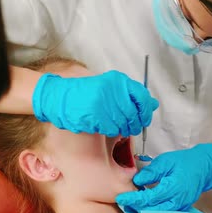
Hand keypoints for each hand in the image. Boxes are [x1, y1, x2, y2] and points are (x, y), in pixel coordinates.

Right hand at [33, 71, 158, 136]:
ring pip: (123, 123)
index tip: (143, 118)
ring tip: (113, 126)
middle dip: (134, 124)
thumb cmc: (84, 93)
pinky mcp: (96, 116)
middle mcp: (113, 90)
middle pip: (134, 114)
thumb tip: (152, 104)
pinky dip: (110, 131)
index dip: (145, 111)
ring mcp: (104, 104)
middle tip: (129, 127)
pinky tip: (104, 127)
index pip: (142, 97)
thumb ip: (130, 95)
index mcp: (117, 81)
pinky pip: (111, 129)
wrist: (59, 97)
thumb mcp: (108, 87)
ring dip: (122, 129)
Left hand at [116, 144, 211, 211]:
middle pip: (152, 210)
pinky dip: (153, 210)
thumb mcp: (166, 161)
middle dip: (136, 208)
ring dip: (143, 210)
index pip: (149, 198)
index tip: (120, 198)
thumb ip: (151, 172)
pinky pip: (164, 212)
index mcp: (173, 188)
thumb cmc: (184, 162)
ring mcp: (180, 206)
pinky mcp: (181, 207)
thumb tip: (136, 181)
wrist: (204, 167)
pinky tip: (144, 204)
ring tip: (130, 204)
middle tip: (123, 203)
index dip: (133, 199)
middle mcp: (177, 201)